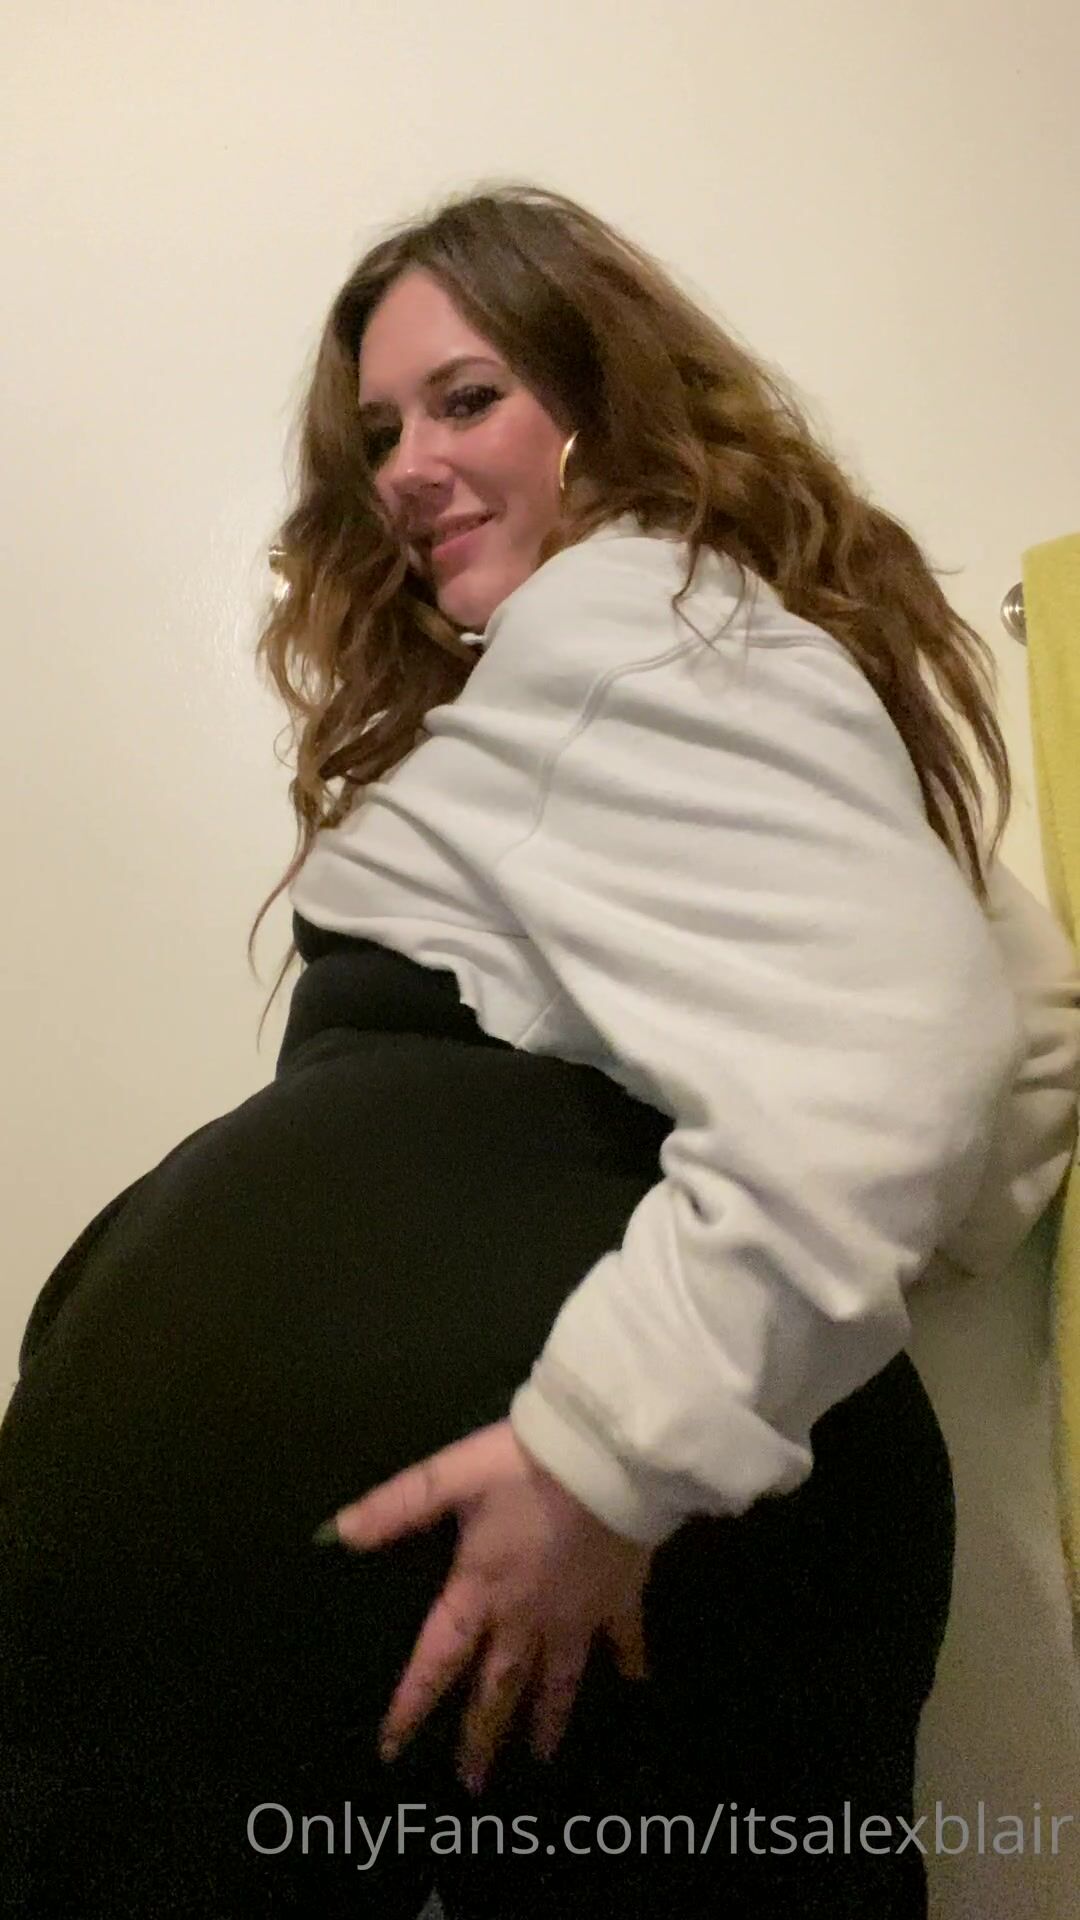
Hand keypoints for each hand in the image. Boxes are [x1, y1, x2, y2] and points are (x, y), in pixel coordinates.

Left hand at [319, 1419, 652, 1793]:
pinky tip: (637, 1682)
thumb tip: (332, 1534)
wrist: (608, 1458)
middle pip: (499, 1687)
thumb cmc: (523, 1468)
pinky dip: (630, 1660)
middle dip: (482, 1735)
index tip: (392, 1748)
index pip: (437, 1661)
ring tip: (543, 1756)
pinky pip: (625, 1638)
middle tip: (473, 1783)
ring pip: (560, 1680)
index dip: (412, 1704)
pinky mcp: (620, 1597)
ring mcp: (577, 1614)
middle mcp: (527, 1618)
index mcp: (480, 1592)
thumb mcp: (451, 1477)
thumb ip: (396, 1506)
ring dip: (548, 1719)